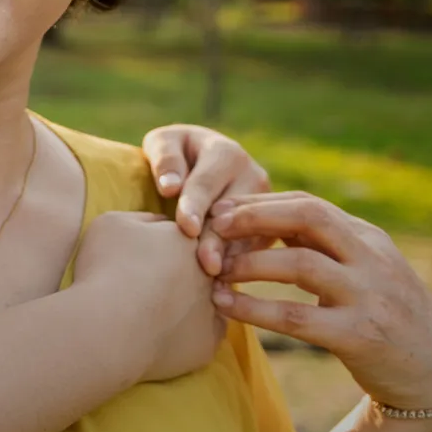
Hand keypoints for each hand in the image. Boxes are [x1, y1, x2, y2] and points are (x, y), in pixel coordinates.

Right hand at [74, 210, 223, 383]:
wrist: (108, 326)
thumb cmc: (106, 268)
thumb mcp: (114, 223)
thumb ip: (145, 219)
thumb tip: (162, 224)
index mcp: (186, 239)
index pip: (188, 236)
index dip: (168, 246)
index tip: (147, 257)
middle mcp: (208, 271)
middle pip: (200, 267)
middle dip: (180, 274)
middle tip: (149, 285)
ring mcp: (212, 308)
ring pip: (206, 301)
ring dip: (186, 303)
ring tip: (153, 311)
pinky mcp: (208, 343)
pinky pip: (204, 334)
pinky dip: (186, 333)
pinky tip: (161, 333)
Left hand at [142, 124, 269, 276]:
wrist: (198, 162)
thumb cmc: (174, 154)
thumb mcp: (165, 143)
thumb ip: (166, 159)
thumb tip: (170, 187)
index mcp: (226, 153)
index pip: (207, 183)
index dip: (195, 205)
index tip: (186, 227)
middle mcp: (252, 176)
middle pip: (233, 214)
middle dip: (217, 239)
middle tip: (205, 264)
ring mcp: (265, 205)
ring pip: (248, 235)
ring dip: (231, 258)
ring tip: (214, 280)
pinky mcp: (266, 229)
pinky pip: (253, 251)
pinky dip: (238, 268)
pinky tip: (223, 287)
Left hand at [209, 192, 431, 412]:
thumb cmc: (381, 311)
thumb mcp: (360, 268)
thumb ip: (321, 245)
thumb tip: (257, 219)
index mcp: (366, 237)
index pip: (308, 204)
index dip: (260, 203)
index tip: (220, 210)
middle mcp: (370, 259)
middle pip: (308, 217)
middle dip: (254, 217)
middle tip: (212, 227)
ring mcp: (367, 296)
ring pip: (300, 265)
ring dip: (249, 264)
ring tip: (213, 270)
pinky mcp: (358, 335)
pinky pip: (296, 317)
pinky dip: (254, 309)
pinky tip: (225, 305)